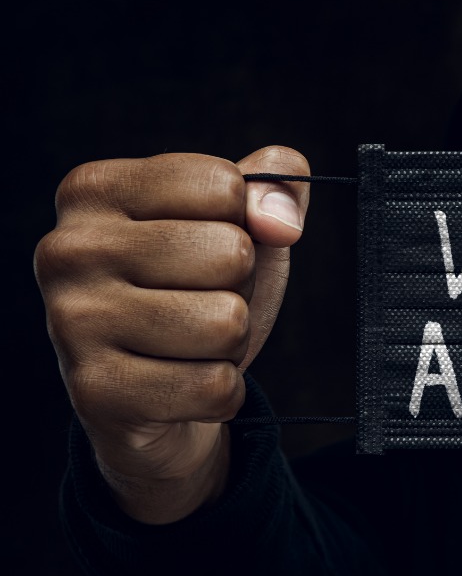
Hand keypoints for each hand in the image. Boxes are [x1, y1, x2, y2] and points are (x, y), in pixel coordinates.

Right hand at [34, 146, 309, 521]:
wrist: (160, 394)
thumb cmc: (200, 288)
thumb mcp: (243, 221)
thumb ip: (277, 181)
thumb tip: (281, 223)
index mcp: (95, 189)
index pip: (223, 186)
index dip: (243, 225)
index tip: (203, 245)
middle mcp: (67, 249)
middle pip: (231, 253)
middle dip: (240, 286)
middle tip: (199, 301)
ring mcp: (72, 321)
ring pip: (226, 322)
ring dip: (231, 341)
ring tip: (190, 342)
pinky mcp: (95, 391)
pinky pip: (214, 386)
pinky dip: (221, 391)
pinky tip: (181, 384)